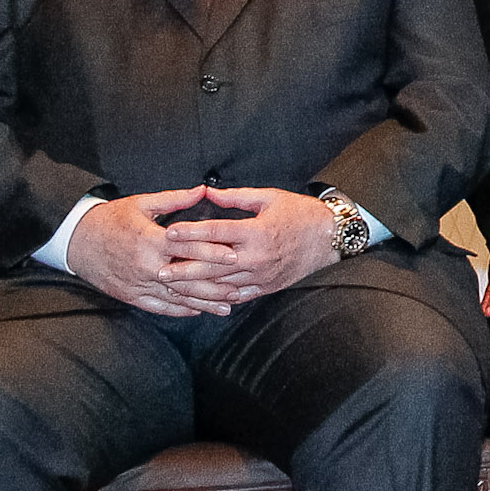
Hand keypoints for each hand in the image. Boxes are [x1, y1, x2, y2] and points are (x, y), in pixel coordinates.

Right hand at [66, 187, 241, 315]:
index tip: (235, 256)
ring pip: (176, 297)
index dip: (213, 252)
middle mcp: (146, 266)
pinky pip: (159, 307)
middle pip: (187, 278)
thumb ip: (174, 199)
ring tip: (226, 306)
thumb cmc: (110, 219)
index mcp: (150, 241)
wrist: (77, 241)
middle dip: (215, 284)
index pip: (188, 248)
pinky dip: (180, 310)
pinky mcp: (131, 296)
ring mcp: (138, 284)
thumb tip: (202, 190)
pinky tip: (197, 311)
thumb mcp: (142, 204)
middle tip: (240, 288)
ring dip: (203, 303)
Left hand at [158, 188, 342, 303]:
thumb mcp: (270, 198)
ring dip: (195, 286)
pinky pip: (237, 295)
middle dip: (184, 269)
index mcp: (256, 231)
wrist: (329, 238)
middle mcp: (257, 256)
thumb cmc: (300, 214)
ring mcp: (261, 275)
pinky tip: (201, 297)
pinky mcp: (266, 287)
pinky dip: (217, 297)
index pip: (216, 232)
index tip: (169, 232)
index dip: (190, 232)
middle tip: (160, 271)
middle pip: (212, 265)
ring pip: (221, 284)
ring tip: (173, 286)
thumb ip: (236, 197)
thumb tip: (209, 193)